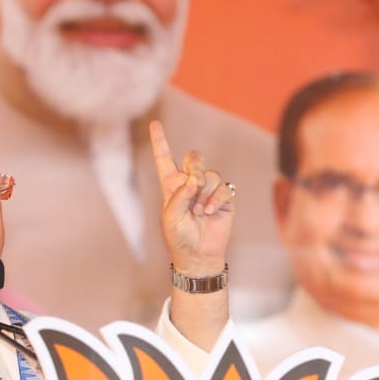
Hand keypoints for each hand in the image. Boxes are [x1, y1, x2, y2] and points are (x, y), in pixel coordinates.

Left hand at [150, 119, 235, 274]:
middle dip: (194, 166)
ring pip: (210, 174)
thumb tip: (194, 180)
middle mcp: (189, 183)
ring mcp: (208, 190)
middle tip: (193, 185)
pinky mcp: (224, 199)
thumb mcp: (170, 216)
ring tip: (200, 211)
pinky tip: (210, 212)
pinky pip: (223, 188)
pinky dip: (216, 199)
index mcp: (171, 185)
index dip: (160, 140)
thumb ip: (179, 195)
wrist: (198, 255)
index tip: (154, 124)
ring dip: (205, 192)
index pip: (164, 158)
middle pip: (193, 157)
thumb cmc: (178, 238)